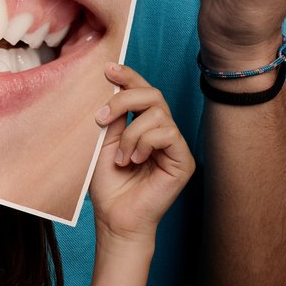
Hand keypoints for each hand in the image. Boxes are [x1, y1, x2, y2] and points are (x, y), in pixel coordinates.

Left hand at [88, 64, 195, 244]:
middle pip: (153, 94)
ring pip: (158, 114)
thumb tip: (114, 86)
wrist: (114, 217)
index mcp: (144, 125)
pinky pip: (167, 133)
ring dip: (131, 133)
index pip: (143, 92)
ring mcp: (175, 146)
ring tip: (121, 157)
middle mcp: (162, 132)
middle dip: (124, 99)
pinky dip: (145, 143)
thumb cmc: (108, 184)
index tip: (107, 68)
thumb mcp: (104, 142)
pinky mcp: (184, 160)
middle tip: (101, 117)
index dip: (128, 77)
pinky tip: (134, 161)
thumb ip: (114, 116)